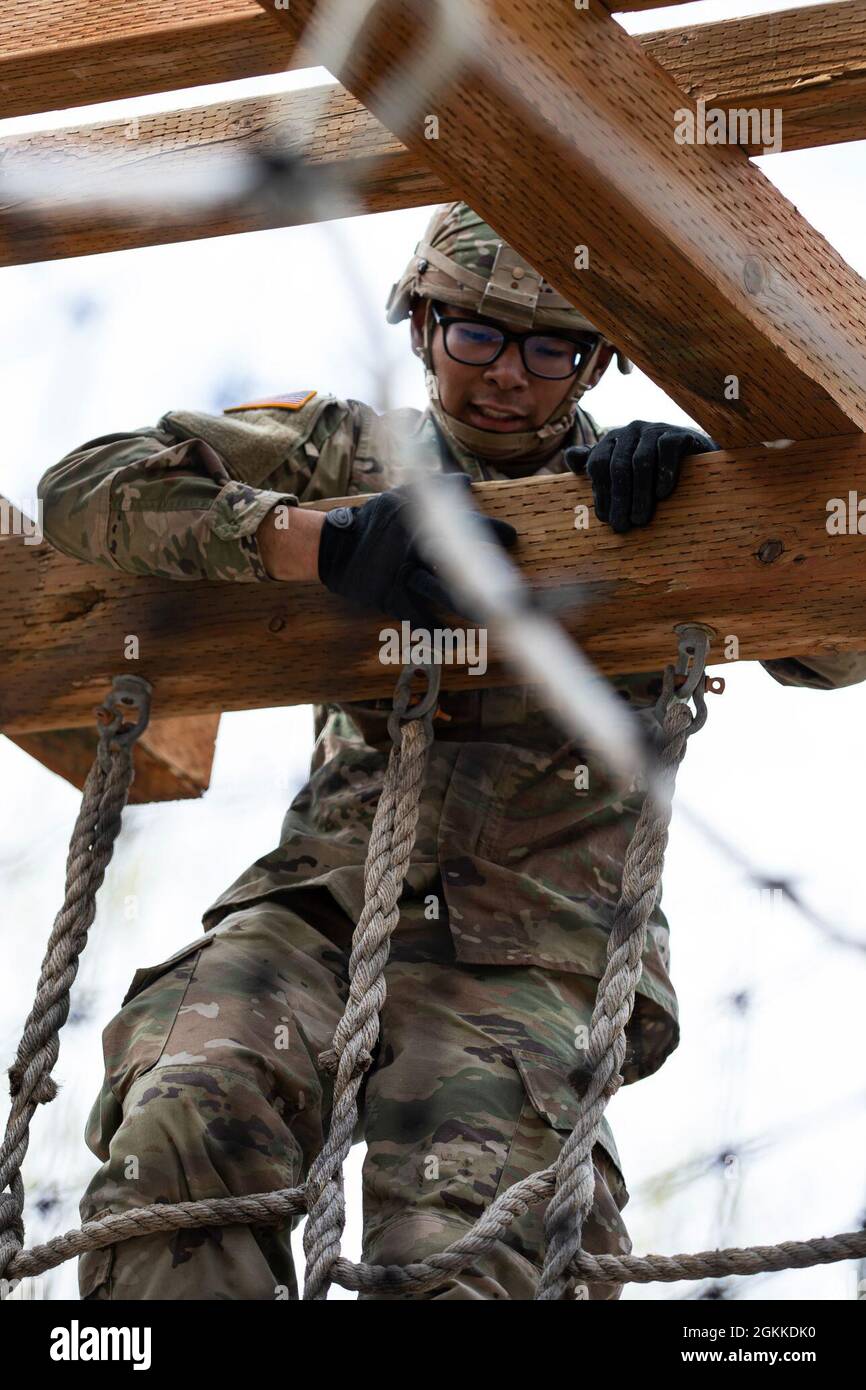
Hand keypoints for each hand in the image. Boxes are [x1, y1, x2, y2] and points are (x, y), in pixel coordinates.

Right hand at [317, 476, 517, 627]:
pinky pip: (415, 616)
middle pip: (456, 557)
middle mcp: (415, 546)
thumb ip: (437, 489)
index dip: (490, 529)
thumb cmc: (372, 520)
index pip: (463, 522)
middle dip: (486, 569)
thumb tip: (467, 480)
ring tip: (491, 617)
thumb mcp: (401, 497)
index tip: (513, 537)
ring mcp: (402, 572)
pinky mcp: (390, 596)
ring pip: (438, 589)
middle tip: (513, 583)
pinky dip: (432, 631)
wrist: (335, 546)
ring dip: (464, 604)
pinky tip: (450, 643)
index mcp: (421, 520)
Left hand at [565, 421, 716, 532]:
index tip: (605, 520)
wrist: (694, 460)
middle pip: (618, 466)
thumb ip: (594, 463)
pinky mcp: (677, 433)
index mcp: (612, 440)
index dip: (600, 493)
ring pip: (641, 462)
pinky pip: (666, 450)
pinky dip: (664, 472)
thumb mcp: (621, 467)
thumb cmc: (652, 469)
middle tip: (622, 526)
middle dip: (619, 499)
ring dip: (640, 494)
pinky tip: (663, 494)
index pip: (598, 465)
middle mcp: (630, 431)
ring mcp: (654, 429)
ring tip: (640, 519)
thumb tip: (569, 457)